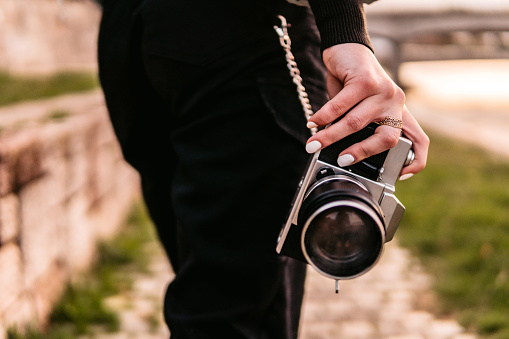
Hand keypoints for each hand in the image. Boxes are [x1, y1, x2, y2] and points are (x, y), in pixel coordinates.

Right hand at [305, 43, 428, 177]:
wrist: (346, 47)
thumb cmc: (351, 81)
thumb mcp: (360, 106)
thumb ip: (357, 127)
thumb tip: (338, 151)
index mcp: (398, 112)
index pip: (419, 141)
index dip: (415, 161)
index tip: (402, 175)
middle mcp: (396, 102)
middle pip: (387, 139)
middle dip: (362, 153)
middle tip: (341, 161)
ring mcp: (383, 91)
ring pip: (355, 123)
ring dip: (330, 136)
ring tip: (313, 144)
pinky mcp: (366, 80)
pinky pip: (340, 106)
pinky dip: (322, 117)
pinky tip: (312, 123)